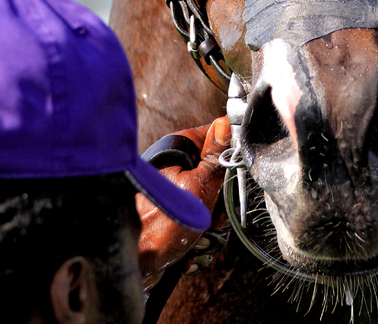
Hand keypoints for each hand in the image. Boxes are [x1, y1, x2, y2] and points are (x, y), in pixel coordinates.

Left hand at [137, 117, 231, 289]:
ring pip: (213, 205)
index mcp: (179, 152)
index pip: (217, 139)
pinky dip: (199, 240)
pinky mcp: (175, 217)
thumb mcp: (197, 188)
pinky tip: (187, 248)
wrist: (135, 266)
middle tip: (210, 216)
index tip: (229, 179)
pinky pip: (202, 226)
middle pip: (219, 178)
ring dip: (210, 228)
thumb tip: (224, 123)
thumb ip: (215, 157)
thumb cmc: (159, 227)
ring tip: (195, 237)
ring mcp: (176, 195)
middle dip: (220, 205)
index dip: (229, 159)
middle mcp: (176, 169)